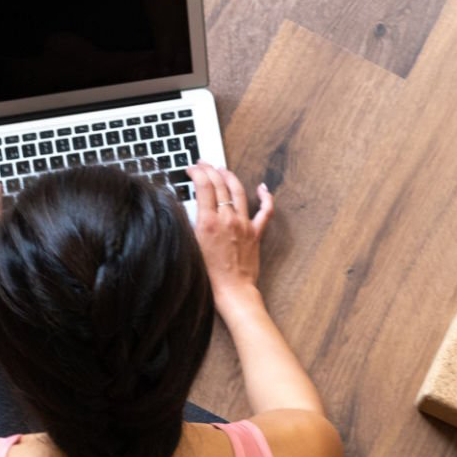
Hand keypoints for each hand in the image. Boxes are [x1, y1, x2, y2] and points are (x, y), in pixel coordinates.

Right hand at [188, 163, 273, 301]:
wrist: (232, 292)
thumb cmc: (209, 276)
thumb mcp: (191, 246)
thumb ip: (191, 223)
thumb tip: (191, 206)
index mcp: (208, 222)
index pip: (204, 185)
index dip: (197, 172)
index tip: (191, 169)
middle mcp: (227, 219)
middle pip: (219, 184)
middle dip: (210, 169)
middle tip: (203, 164)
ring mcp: (243, 224)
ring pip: (238, 191)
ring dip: (229, 176)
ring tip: (222, 169)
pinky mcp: (255, 233)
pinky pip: (265, 211)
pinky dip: (265, 197)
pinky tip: (262, 188)